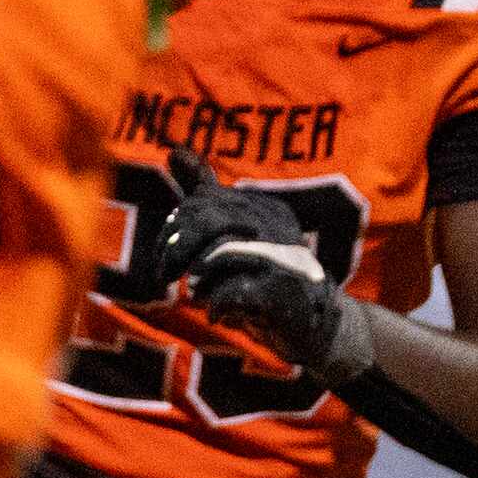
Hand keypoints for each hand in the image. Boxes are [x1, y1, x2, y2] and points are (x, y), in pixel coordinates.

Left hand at [157, 149, 369, 381]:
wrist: (311, 327)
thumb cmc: (261, 278)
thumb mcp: (231, 234)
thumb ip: (204, 194)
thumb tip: (174, 151)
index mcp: (262, 209)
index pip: (202, 201)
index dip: (174, 226)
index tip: (166, 252)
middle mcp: (277, 227)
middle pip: (208, 221)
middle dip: (176, 250)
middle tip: (165, 275)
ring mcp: (284, 259)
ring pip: (217, 255)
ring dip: (197, 281)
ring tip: (198, 293)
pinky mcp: (284, 295)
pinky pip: (231, 292)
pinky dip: (215, 307)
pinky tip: (219, 315)